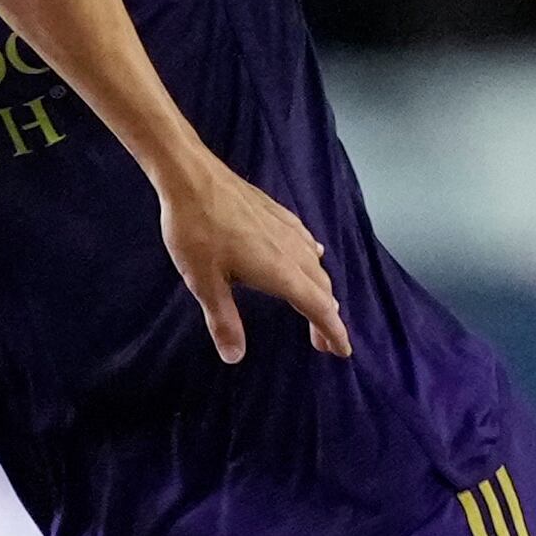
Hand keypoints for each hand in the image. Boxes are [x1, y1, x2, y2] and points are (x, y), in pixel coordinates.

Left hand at [158, 161, 348, 362]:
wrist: (192, 178)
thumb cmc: (196, 230)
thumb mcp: (204, 281)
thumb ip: (223, 319)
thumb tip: (235, 357)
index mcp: (280, 271)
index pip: (318, 307)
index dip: (333, 331)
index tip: (343, 351)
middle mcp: (292, 251)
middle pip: (321, 289)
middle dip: (327, 317)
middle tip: (325, 342)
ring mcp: (287, 229)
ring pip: (315, 266)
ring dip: (321, 290)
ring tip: (318, 308)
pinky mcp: (277, 213)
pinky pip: (306, 242)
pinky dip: (313, 260)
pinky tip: (311, 257)